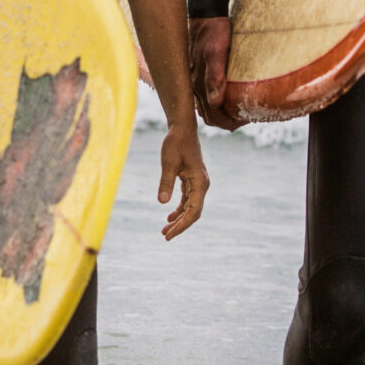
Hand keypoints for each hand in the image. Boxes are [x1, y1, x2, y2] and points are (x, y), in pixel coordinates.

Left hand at [157, 122, 208, 239]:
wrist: (183, 128)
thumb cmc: (176, 142)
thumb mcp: (168, 162)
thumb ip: (166, 182)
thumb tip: (162, 202)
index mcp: (199, 182)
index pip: (193, 211)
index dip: (182, 225)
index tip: (169, 233)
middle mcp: (202, 185)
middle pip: (193, 212)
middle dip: (180, 225)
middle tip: (165, 236)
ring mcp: (198, 183)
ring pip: (191, 208)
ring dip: (179, 219)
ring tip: (165, 230)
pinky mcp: (192, 181)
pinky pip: (188, 200)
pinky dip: (179, 209)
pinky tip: (169, 217)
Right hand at [191, 16, 242, 129]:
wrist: (206, 12)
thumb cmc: (213, 31)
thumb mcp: (216, 52)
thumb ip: (214, 77)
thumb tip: (216, 102)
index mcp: (199, 84)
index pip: (212, 117)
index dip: (230, 122)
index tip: (248, 118)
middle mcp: (195, 85)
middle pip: (210, 115)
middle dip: (228, 120)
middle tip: (248, 114)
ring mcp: (196, 78)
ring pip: (207, 106)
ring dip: (223, 112)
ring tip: (241, 106)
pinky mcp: (199, 71)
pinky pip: (207, 93)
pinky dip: (219, 100)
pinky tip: (230, 92)